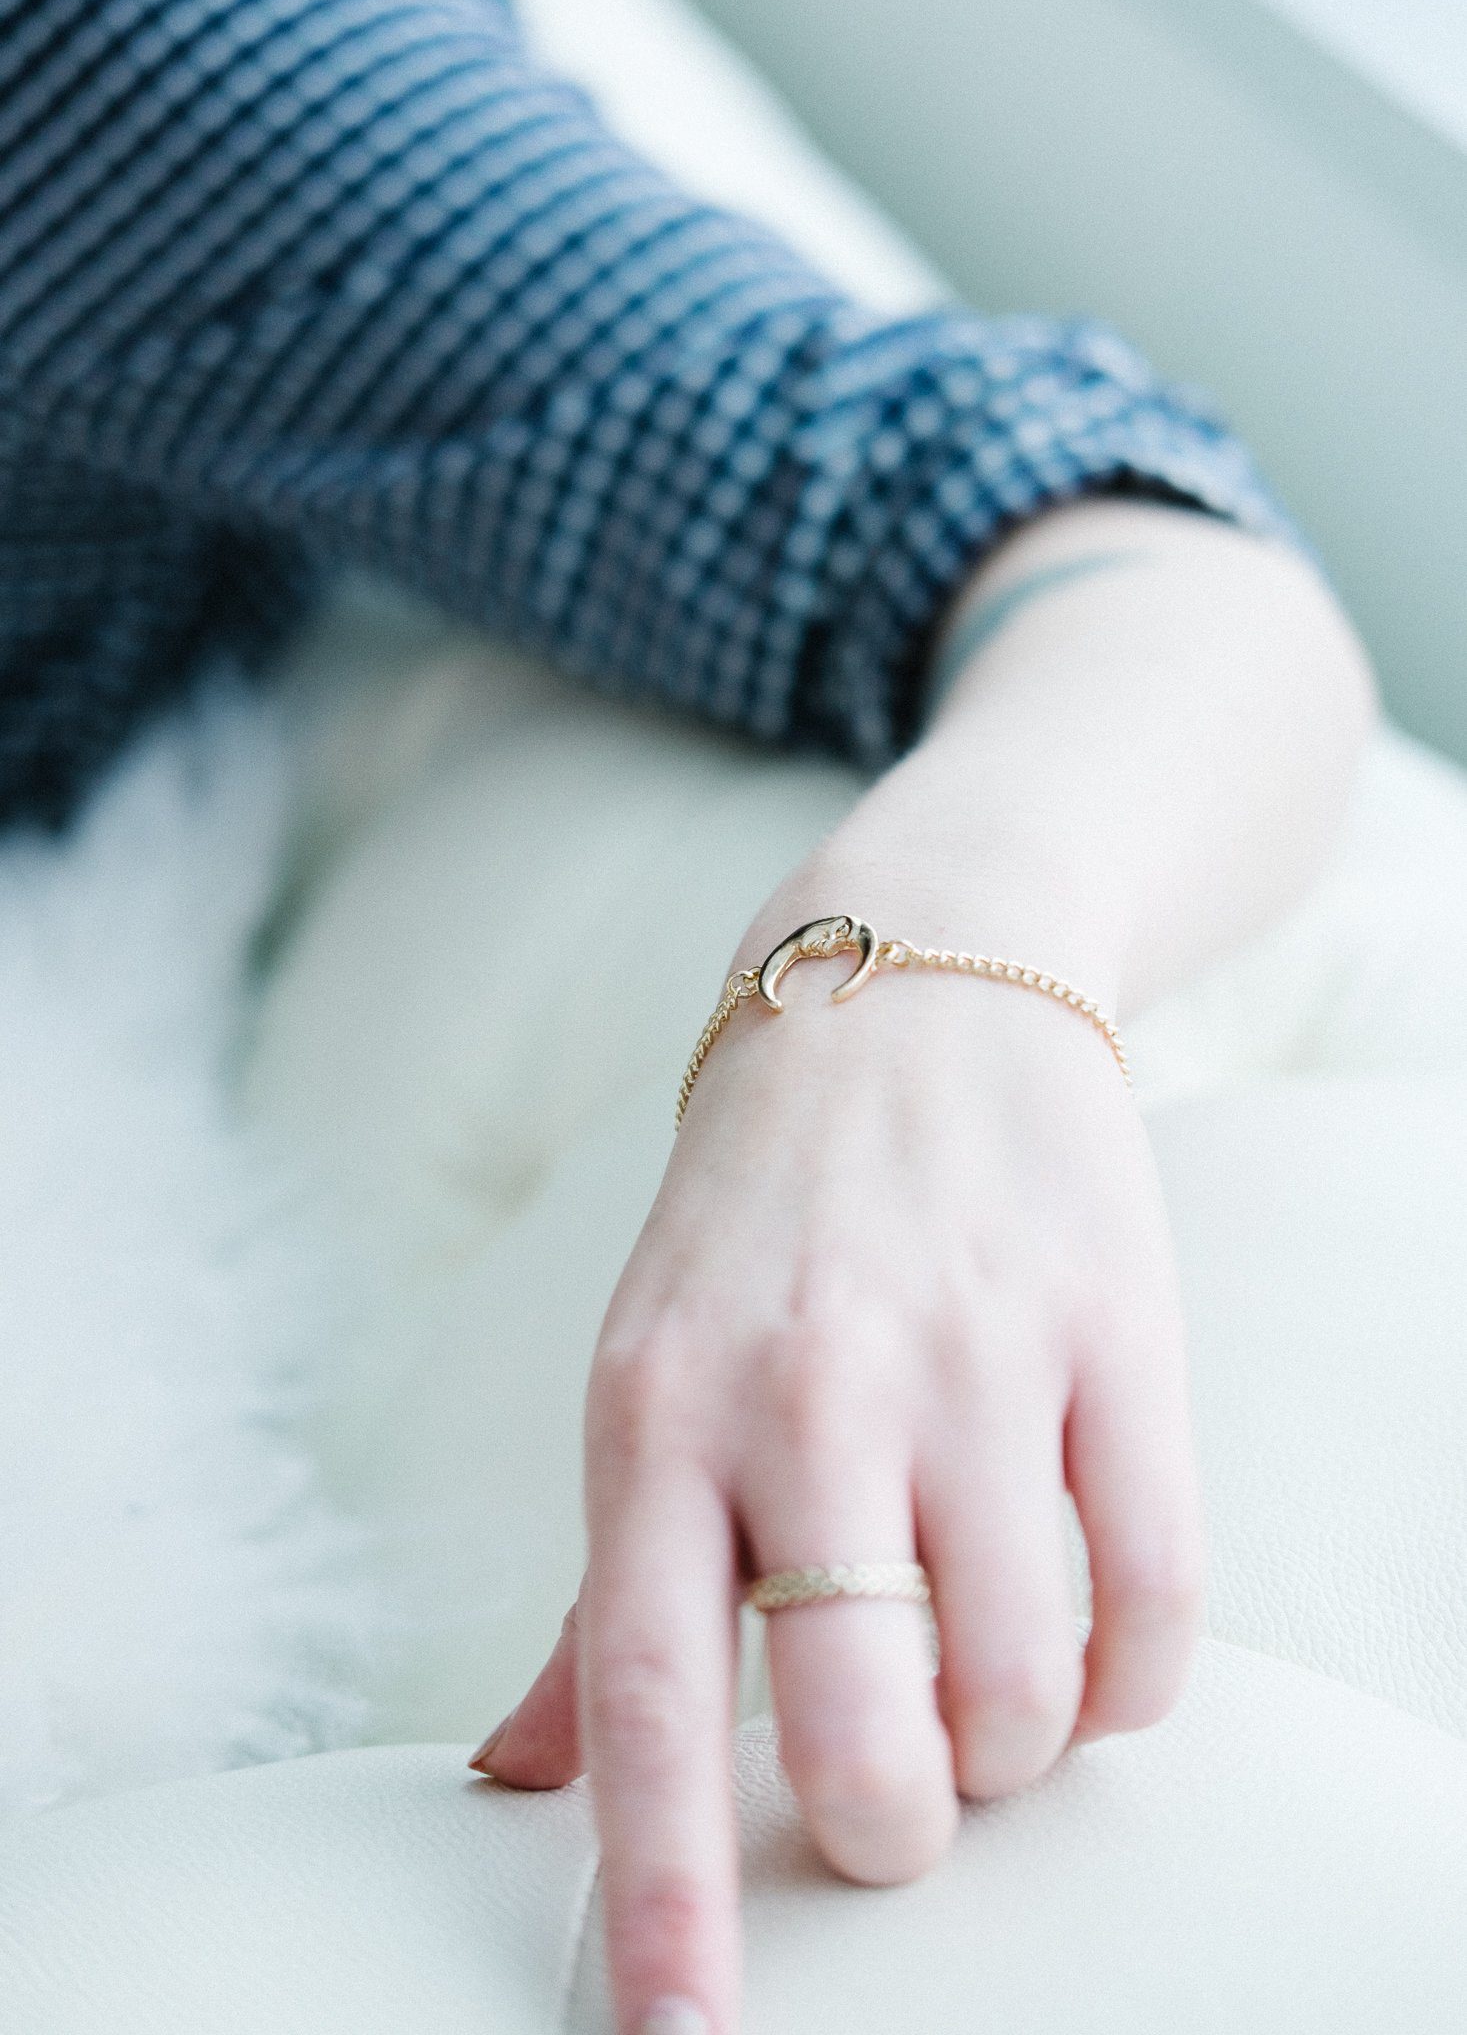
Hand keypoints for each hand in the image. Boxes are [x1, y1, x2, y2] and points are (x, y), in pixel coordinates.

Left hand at [471, 844, 1204, 2034]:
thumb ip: (592, 1597)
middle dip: (892, 1833)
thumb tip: (516, 1784)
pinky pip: (1158, 1593)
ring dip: (1015, 1755)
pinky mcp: (1113, 1330)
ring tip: (989, 1690)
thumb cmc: (755, 1227)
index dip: (663, 1892)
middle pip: (862, 1731)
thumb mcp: (639, 1377)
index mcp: (653, 1418)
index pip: (647, 1695)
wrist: (906, 987)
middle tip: (896, 1799)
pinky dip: (1135, 1682)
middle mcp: (803, 1394)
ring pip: (1021, 1688)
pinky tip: (1094, 1650)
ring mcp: (970, 1359)